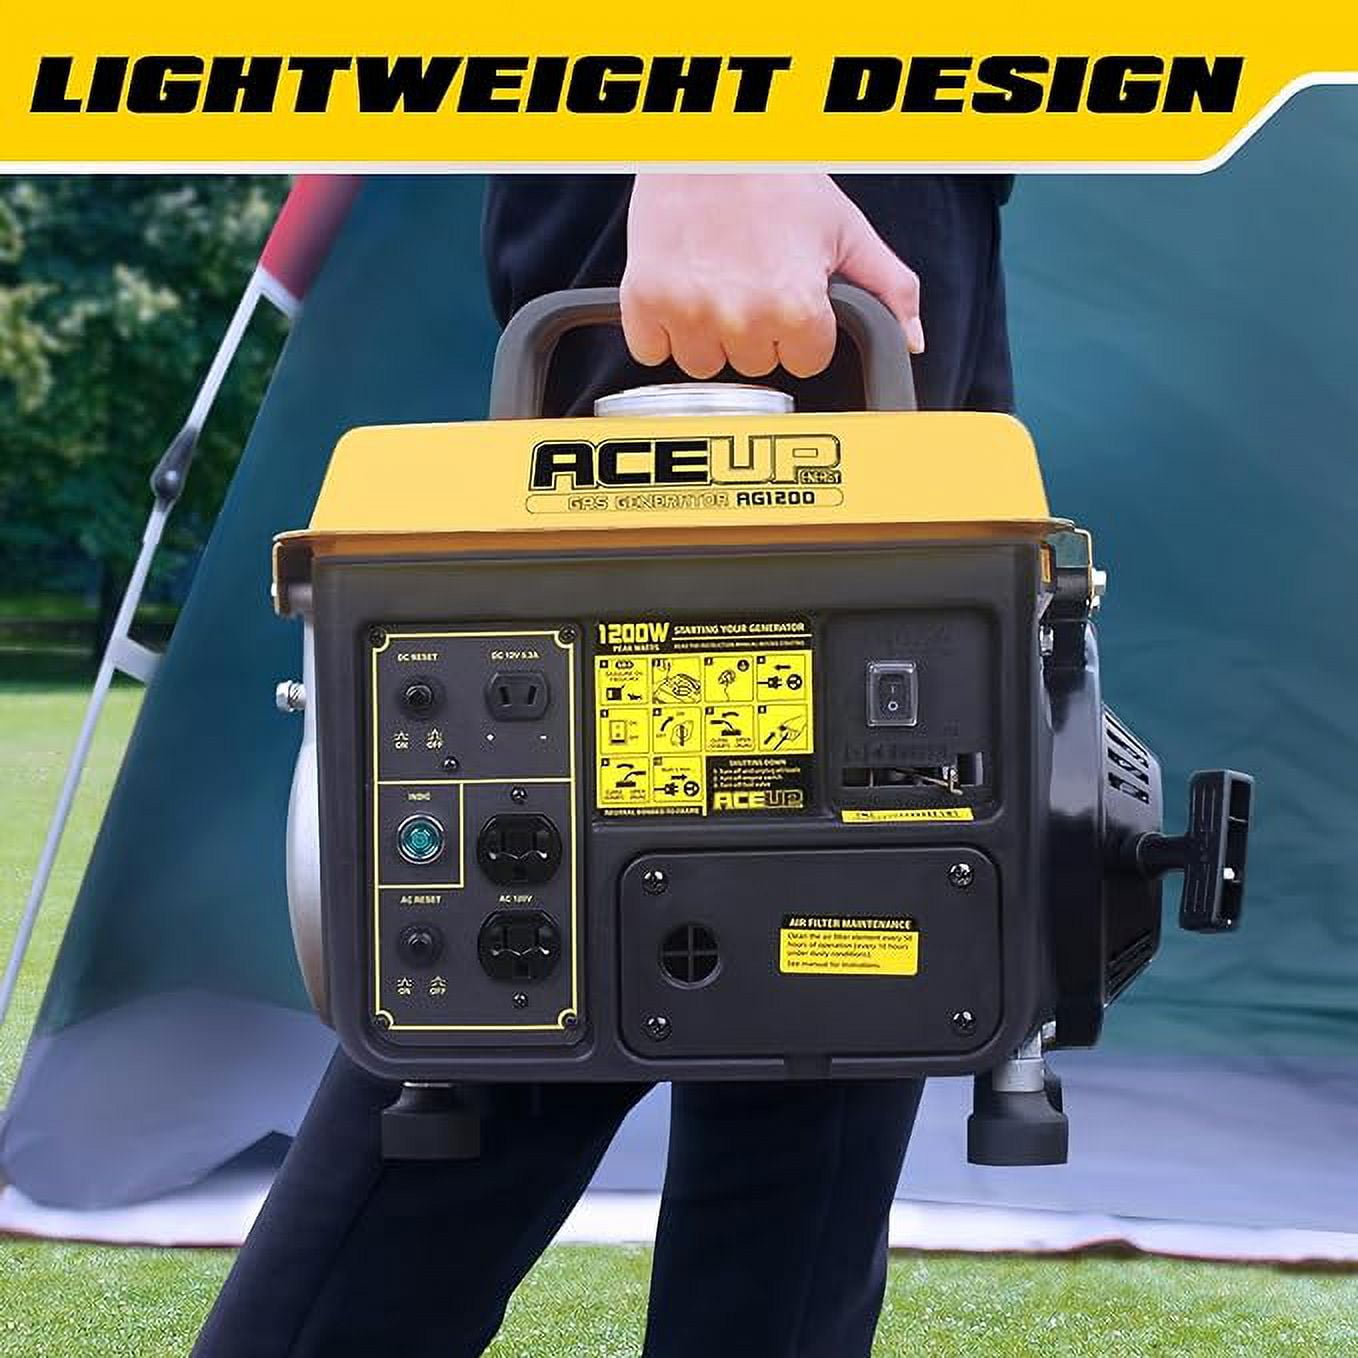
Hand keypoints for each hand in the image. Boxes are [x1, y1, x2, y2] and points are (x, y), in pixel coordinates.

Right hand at [621, 173, 923, 379]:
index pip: (805, 361)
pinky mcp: (644, 301)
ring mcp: (688, 312)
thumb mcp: (846, 228)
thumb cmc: (777, 175)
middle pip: (755, 365)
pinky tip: (679, 289)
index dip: (803, 329)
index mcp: (796, 307)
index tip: (791, 296)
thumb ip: (889, 288)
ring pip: (704, 365)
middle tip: (751, 278)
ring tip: (715, 281)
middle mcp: (741, 317)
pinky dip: (659, 329)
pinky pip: (651, 350)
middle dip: (756, 330)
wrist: (709, 136)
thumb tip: (911, 340)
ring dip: (708, 335)